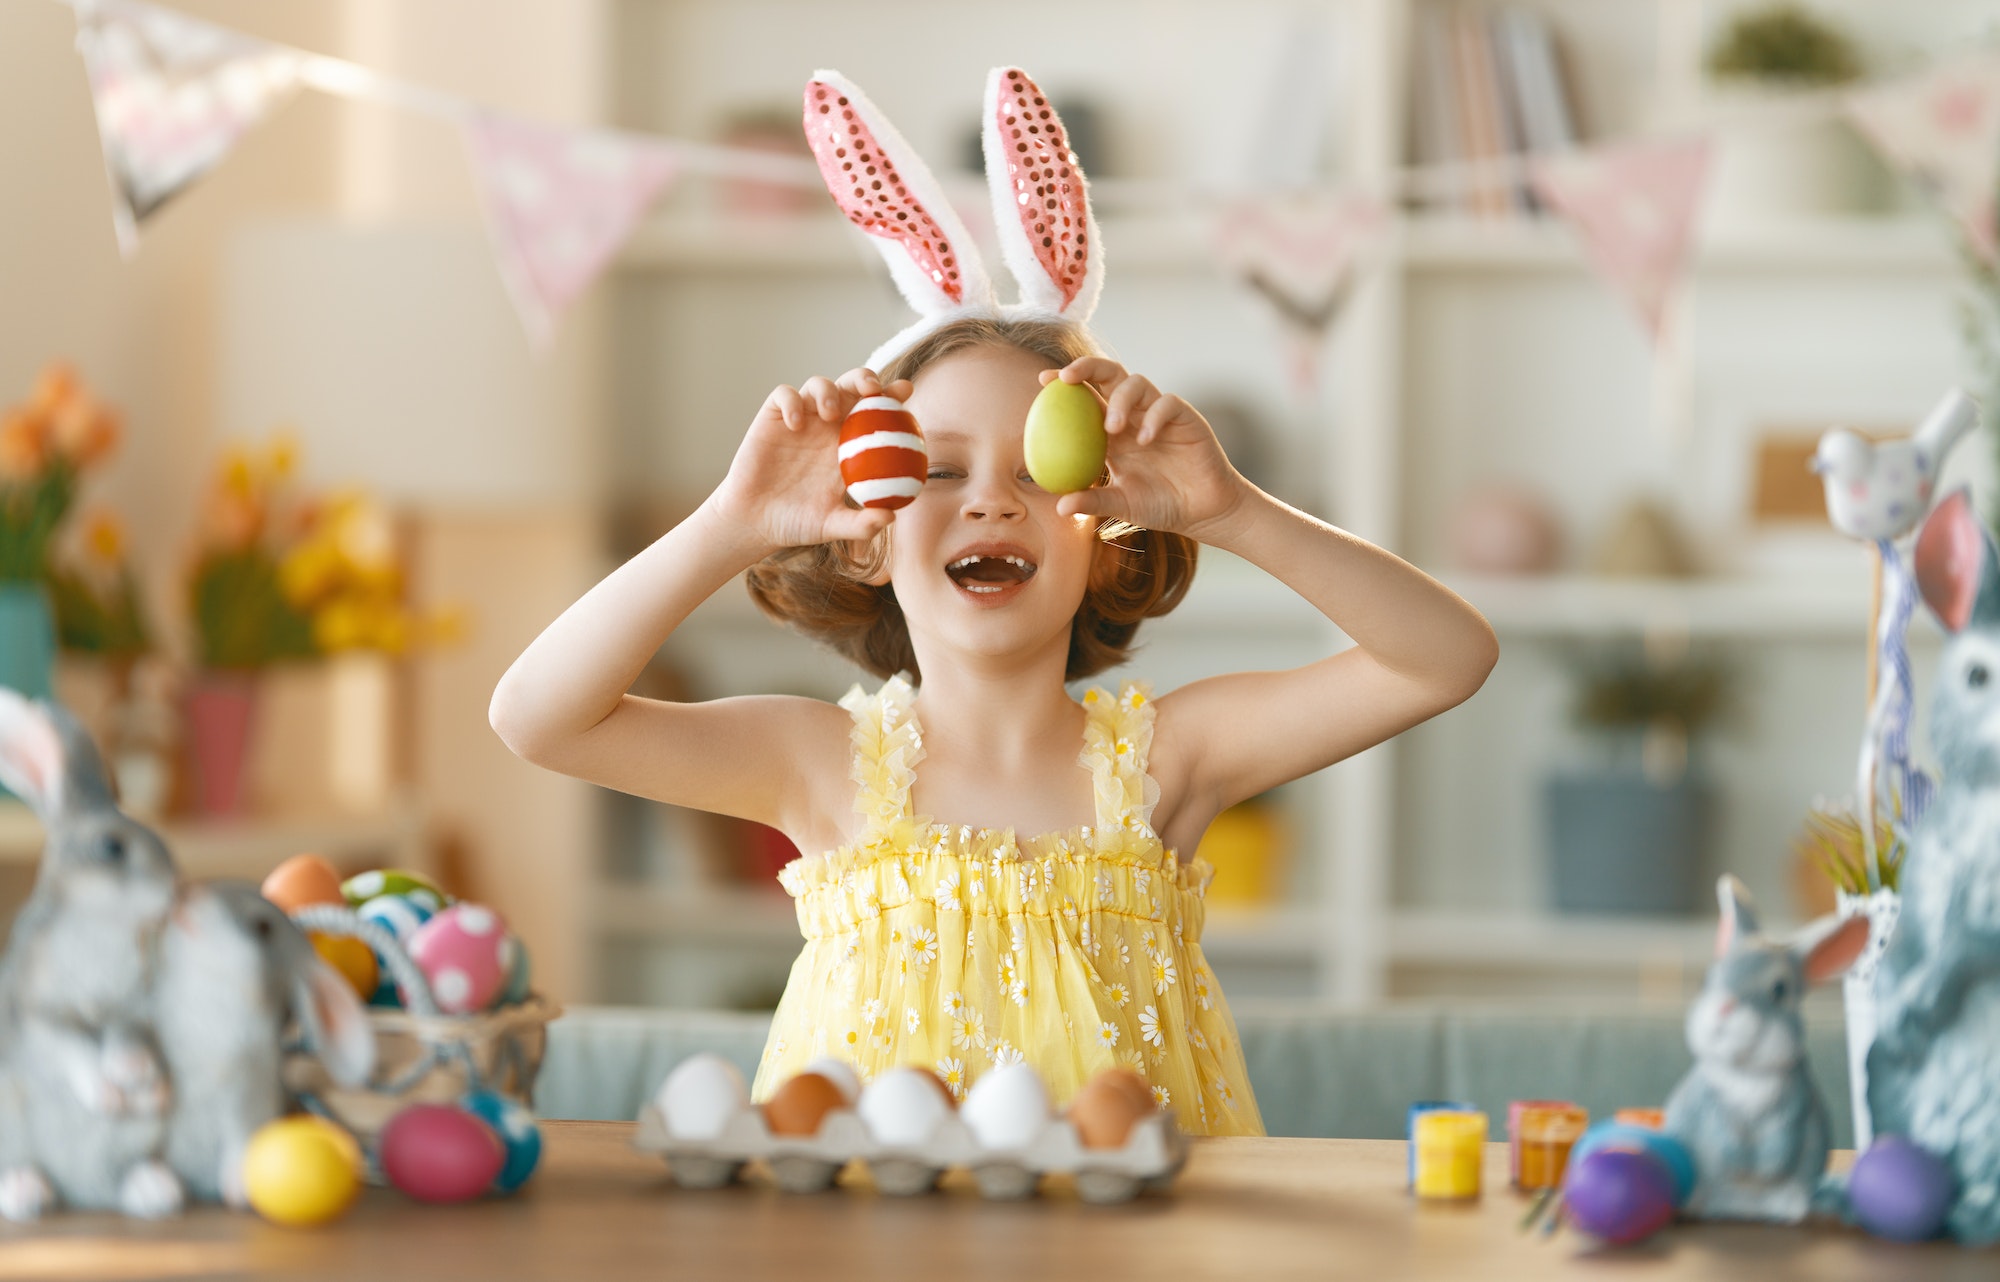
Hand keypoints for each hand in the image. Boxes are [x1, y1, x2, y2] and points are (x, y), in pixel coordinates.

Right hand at [710, 368, 913, 550]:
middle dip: (865, 378)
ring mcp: (802, 419)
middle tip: (872, 389)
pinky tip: (794, 424)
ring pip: (819, 384)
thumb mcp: (832, 526)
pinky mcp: (774, 417)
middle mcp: (828, 427)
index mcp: (851, 446)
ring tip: (829, 413)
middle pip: (852, 387)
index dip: (892, 396)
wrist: (756, 522)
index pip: (877, 412)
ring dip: (828, 391)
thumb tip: (890, 516)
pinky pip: (784, 395)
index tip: (906, 390)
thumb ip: (861, 524)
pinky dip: (792, 402)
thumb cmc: (798, 523)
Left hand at [1039, 358, 1250, 540]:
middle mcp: (1134, 416)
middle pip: (1109, 375)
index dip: (1066, 382)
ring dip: (1120, 399)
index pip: (1087, 396)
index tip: (1042, 380)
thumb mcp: (1122, 505)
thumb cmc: (1161, 505)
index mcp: (1113, 432)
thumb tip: (1059, 507)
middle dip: (1087, 368)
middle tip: (1066, 379)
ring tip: (1111, 428)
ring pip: (1137, 383)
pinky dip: (1154, 417)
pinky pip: (1168, 404)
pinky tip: (1145, 439)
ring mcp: (1159, 414)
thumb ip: (1093, 501)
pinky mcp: (1186, 418)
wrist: (1203, 511)